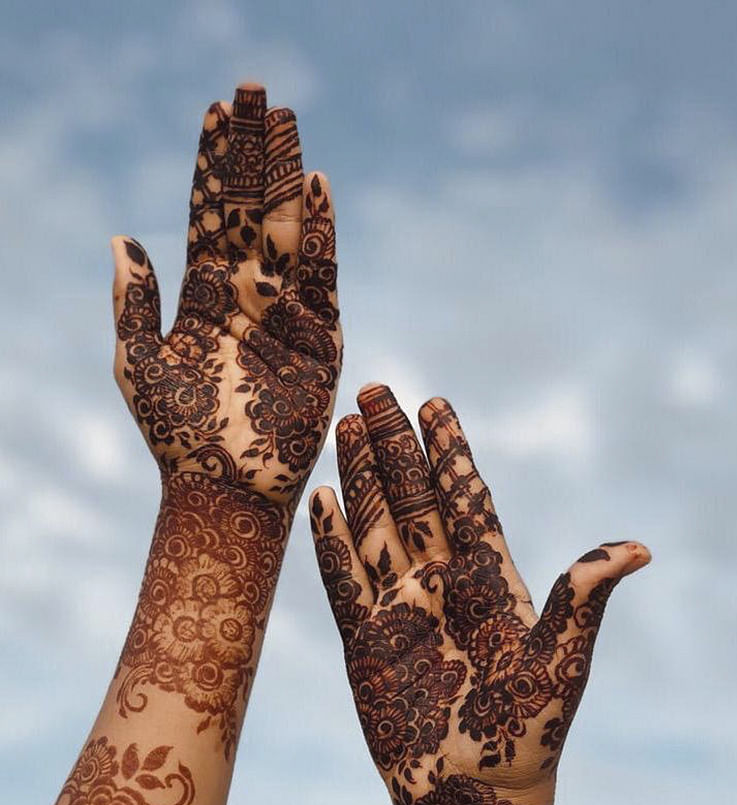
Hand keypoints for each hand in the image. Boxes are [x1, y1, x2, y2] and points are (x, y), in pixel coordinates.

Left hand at [111, 82, 339, 505]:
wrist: (226, 488)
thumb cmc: (178, 435)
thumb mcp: (139, 361)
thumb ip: (135, 300)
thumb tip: (123, 238)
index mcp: (203, 295)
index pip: (210, 216)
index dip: (215, 165)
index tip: (219, 112)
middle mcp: (247, 294)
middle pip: (251, 210)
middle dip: (254, 153)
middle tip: (259, 92)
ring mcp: (286, 313)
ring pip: (287, 232)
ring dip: (285, 177)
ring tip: (286, 123)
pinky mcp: (321, 338)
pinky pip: (322, 277)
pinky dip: (320, 235)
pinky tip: (316, 190)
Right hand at [309, 385, 649, 804]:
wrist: (476, 799)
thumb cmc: (529, 735)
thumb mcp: (563, 660)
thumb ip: (583, 597)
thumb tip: (640, 547)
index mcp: (491, 578)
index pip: (466, 497)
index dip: (449, 449)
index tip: (435, 404)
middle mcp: (443, 581)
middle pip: (413, 497)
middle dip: (394, 444)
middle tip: (376, 391)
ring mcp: (401, 607)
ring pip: (375, 525)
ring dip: (360, 477)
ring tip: (346, 428)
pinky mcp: (367, 641)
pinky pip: (343, 579)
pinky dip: (330, 539)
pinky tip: (321, 499)